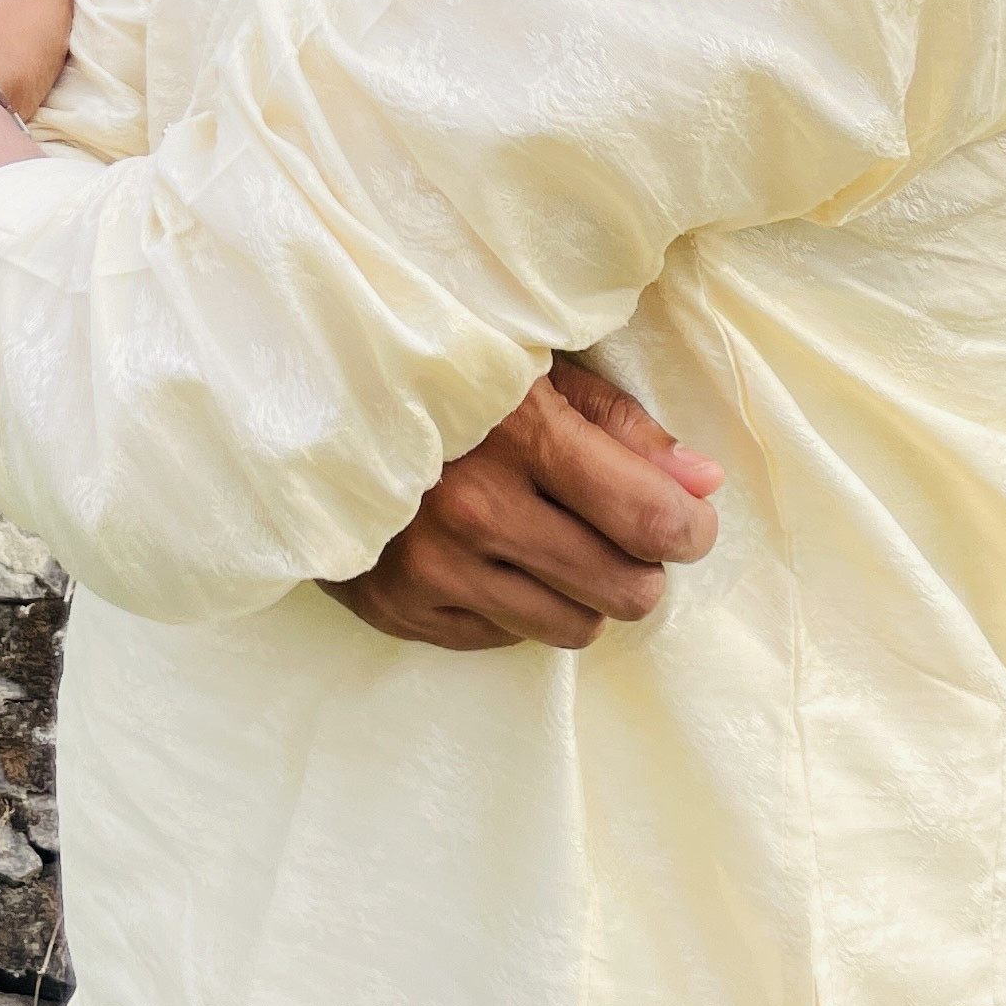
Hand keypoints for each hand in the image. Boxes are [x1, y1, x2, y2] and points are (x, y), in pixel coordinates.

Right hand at [327, 361, 724, 653]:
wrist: (302, 402)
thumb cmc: (440, 373)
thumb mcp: (534, 368)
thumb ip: (622, 427)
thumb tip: (703, 485)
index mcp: (518, 433)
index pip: (648, 519)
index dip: (690, 527)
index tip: (688, 518)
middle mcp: (474, 509)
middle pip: (625, 591)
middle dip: (642, 565)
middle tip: (622, 531)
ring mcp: (432, 568)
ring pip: (574, 627)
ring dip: (582, 591)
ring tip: (550, 538)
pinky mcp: (399, 609)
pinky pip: (508, 638)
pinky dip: (517, 603)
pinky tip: (490, 553)